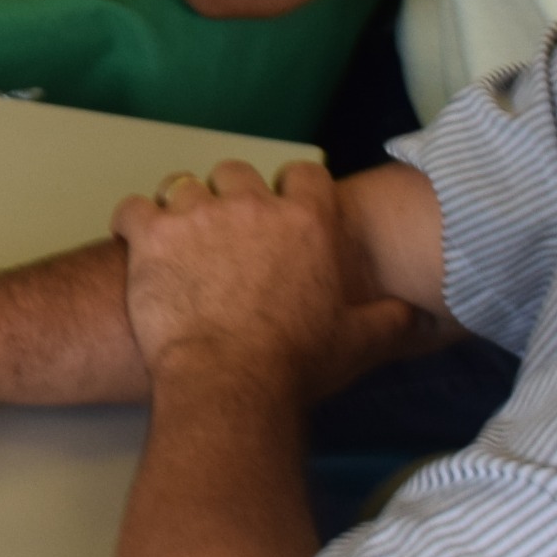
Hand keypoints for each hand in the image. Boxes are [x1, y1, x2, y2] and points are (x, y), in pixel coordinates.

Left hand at [109, 161, 396, 398]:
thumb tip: (423, 315)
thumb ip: (394, 319)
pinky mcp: (152, 235)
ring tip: (178, 239)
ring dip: (181, 208)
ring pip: (182, 185)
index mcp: (308, 221)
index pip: (303, 173)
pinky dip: (133, 223)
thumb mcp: (360, 341)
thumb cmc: (296, 364)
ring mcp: (199, 216)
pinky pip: (133, 208)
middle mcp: (253, 206)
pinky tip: (135, 242)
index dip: (289, 189)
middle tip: (225, 233)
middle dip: (230, 196)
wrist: (230, 383)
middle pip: (236, 173)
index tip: (280, 210)